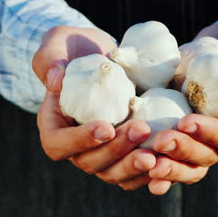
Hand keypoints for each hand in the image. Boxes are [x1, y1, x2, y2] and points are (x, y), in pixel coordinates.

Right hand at [33, 26, 155, 189]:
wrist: (102, 55)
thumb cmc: (75, 48)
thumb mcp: (57, 44)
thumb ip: (51, 59)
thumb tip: (55, 80)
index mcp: (54, 125)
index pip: (58, 144)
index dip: (80, 141)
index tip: (106, 127)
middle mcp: (76, 144)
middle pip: (89, 162)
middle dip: (116, 151)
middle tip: (141, 130)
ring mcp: (100, 151)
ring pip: (112, 172)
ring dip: (133, 165)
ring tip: (156, 153)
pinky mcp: (122, 150)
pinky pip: (132, 171)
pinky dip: (148, 171)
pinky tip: (166, 160)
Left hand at [146, 21, 217, 194]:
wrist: (214, 47)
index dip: (210, 133)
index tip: (186, 122)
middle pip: (207, 155)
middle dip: (183, 151)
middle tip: (160, 141)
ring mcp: (201, 141)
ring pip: (189, 166)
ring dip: (169, 168)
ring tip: (149, 164)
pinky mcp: (182, 138)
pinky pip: (172, 161)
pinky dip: (159, 171)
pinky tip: (144, 172)